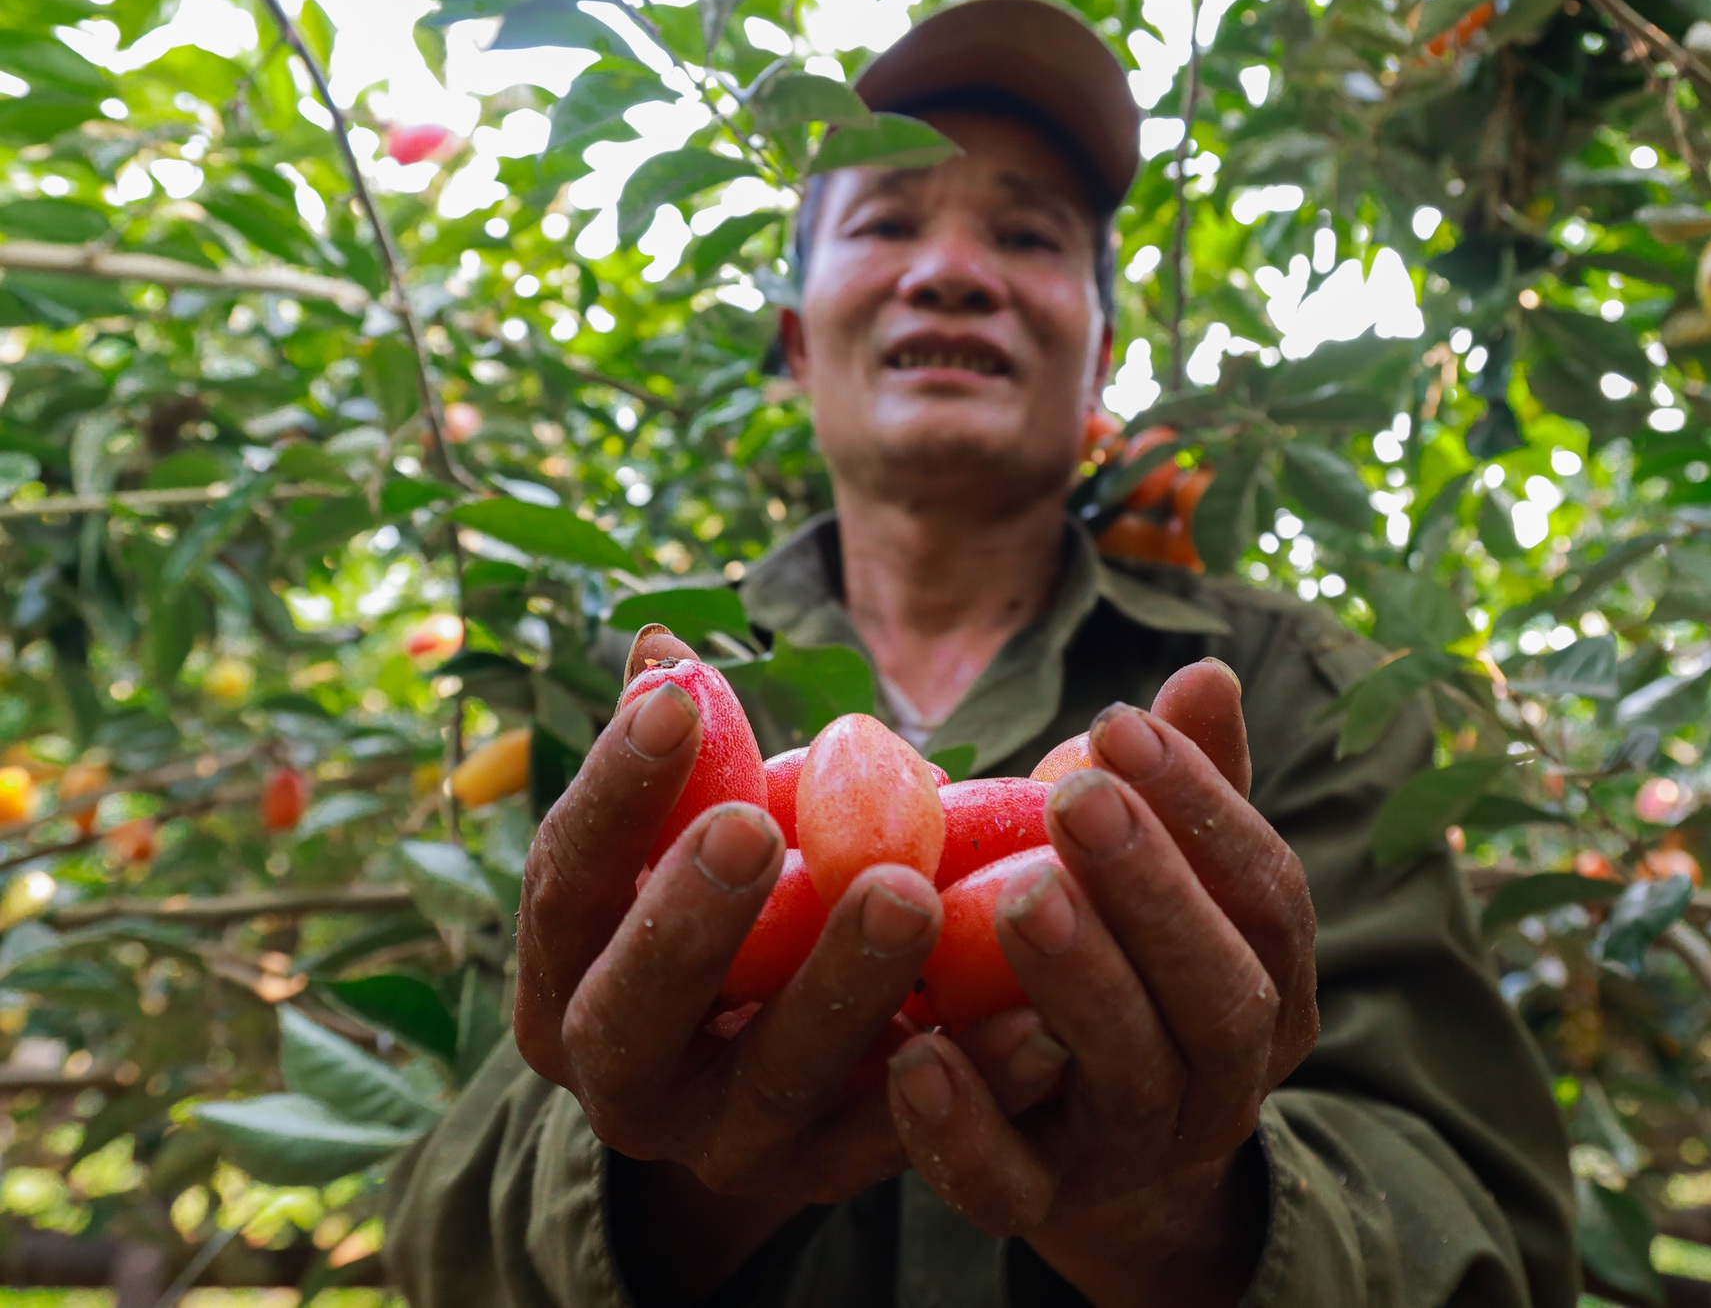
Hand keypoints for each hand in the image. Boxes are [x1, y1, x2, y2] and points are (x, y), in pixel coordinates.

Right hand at [513, 627, 1065, 1296]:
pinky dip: (970, 1078)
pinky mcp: (827, 1178)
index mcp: (565, 974)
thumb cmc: (736, 910)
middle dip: (688, 918)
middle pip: (632, 1007)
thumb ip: (692, 761)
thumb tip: (661, 642)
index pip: (564, 880)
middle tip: (756, 828)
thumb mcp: (699, 838)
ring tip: (910, 895)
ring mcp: (721, 1141)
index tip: (678, 699)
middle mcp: (620, 1075)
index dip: (614, 792)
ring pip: (771, 1080)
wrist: (768, 1083)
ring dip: (839, 988)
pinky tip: (1036, 1018)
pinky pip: (896, 1138)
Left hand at [883, 660, 1319, 1307]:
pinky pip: (1011, 1182)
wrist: (1098, 1163)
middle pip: (1220, 992)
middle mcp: (1227, 1077)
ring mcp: (1139, 1150)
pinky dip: (965, 1125)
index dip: (1204, 807)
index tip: (1120, 723)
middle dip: (1154, 890)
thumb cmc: (1131, 980)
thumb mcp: (1166, 890)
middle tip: (1077, 799)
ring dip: (1080, 984)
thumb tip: (1206, 673)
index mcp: (1271, 982)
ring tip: (1016, 896)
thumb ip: (1186, 797)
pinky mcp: (1044, 1207)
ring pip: (1131, 1078)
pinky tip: (914, 1052)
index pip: (1267, 893)